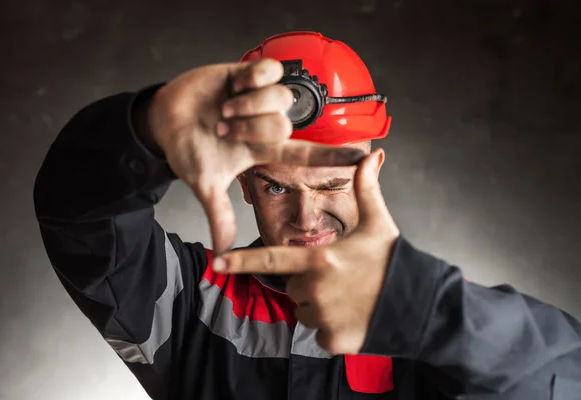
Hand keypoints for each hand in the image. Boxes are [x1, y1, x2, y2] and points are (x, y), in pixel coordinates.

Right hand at [146, 59, 365, 253]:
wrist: (164, 121)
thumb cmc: (188, 150)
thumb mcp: (205, 184)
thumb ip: (218, 214)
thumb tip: (221, 251)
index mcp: (263, 149)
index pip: (306, 153)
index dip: (333, 155)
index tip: (362, 158)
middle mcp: (266, 124)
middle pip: (285, 124)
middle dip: (250, 129)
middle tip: (224, 131)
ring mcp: (258, 99)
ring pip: (281, 98)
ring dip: (248, 106)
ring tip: (223, 110)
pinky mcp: (247, 74)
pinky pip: (269, 71)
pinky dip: (252, 80)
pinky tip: (234, 87)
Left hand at [212, 149, 399, 353]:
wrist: (419, 303)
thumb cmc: (394, 261)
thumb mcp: (379, 223)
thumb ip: (367, 190)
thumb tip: (373, 154)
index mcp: (320, 259)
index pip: (271, 259)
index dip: (241, 260)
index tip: (217, 262)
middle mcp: (316, 289)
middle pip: (293, 287)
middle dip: (309, 284)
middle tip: (340, 279)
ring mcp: (323, 318)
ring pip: (305, 312)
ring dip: (319, 307)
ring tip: (349, 298)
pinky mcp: (332, 341)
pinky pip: (318, 334)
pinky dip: (331, 329)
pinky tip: (353, 317)